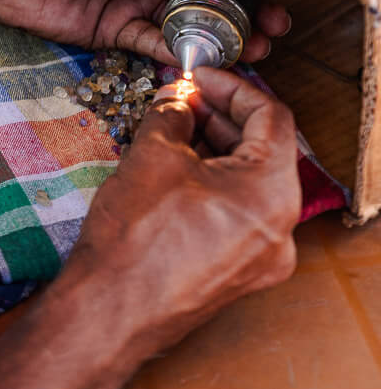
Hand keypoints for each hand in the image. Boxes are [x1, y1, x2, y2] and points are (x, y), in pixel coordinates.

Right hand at [67, 64, 300, 352]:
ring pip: (250, 183)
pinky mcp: (238, 273)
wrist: (109, 313)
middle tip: (183, 97)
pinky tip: (176, 169)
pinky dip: (214, 184)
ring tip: (173, 129)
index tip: (200, 76)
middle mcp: (280, 230)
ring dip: (216, 149)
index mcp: (273, 194)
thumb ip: (173, 114)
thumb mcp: (153, 155)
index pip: (271, 117)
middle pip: (265, 151)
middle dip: (221, 118)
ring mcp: (262, 257)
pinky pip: (238, 214)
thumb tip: (179, 98)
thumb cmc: (135, 240)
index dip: (232, 87)